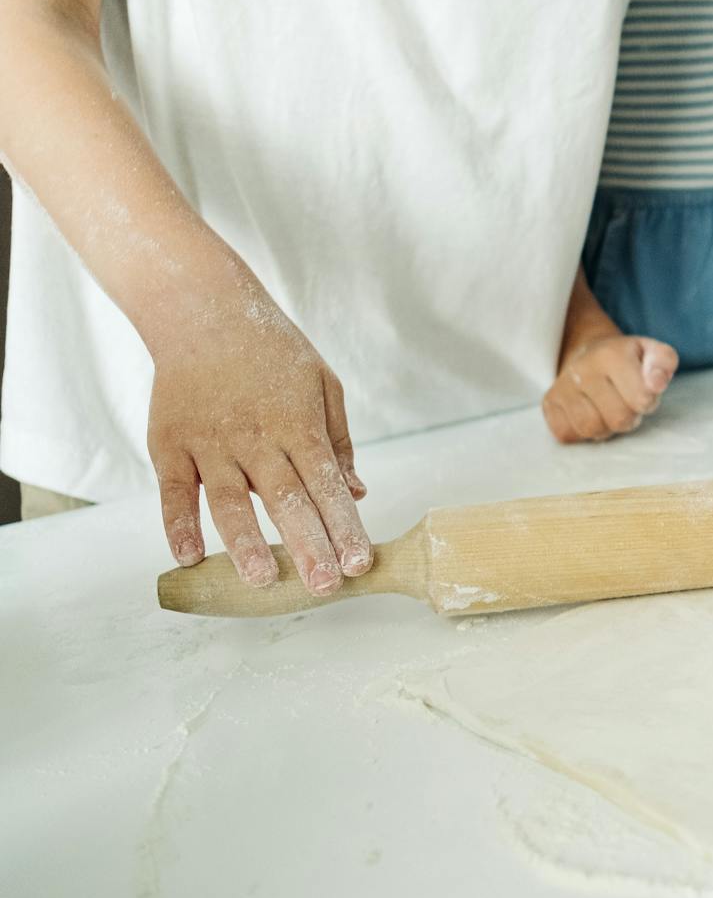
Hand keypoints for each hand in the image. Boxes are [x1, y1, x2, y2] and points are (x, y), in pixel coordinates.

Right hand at [146, 276, 369, 595]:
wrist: (204, 311)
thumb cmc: (273, 351)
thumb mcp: (322, 384)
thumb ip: (337, 442)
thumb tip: (356, 493)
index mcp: (298, 425)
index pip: (326, 486)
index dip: (343, 527)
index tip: (358, 564)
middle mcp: (256, 438)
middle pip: (285, 500)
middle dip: (308, 546)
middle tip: (324, 586)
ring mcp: (210, 442)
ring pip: (230, 502)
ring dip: (246, 543)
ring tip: (263, 580)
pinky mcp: (170, 443)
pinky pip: (175, 491)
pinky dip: (179, 524)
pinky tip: (191, 556)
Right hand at [543, 334, 677, 443]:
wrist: (589, 353)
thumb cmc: (628, 360)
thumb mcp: (652, 352)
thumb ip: (663, 363)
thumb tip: (656, 384)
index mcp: (612, 354)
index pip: (641, 399)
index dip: (648, 402)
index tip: (643, 393)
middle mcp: (582, 369)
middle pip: (618, 419)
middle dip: (629, 417)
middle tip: (626, 404)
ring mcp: (562, 386)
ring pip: (591, 429)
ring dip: (606, 427)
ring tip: (609, 410)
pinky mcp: (549, 403)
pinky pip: (567, 434)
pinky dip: (582, 432)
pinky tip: (589, 414)